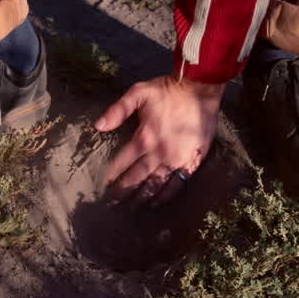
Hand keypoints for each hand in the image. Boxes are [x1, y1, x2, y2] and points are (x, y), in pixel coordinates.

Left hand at [94, 76, 224, 207]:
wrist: (200, 89)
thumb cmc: (168, 90)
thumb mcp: (139, 92)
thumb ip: (118, 110)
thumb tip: (98, 126)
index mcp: (144, 137)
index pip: (121, 163)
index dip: (110, 176)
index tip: (102, 187)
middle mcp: (158, 153)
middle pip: (136, 179)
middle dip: (122, 193)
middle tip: (112, 205)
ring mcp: (176, 160)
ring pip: (155, 185)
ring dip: (142, 198)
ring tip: (132, 209)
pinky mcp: (192, 162)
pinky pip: (177, 184)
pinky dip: (166, 195)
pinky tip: (157, 202)